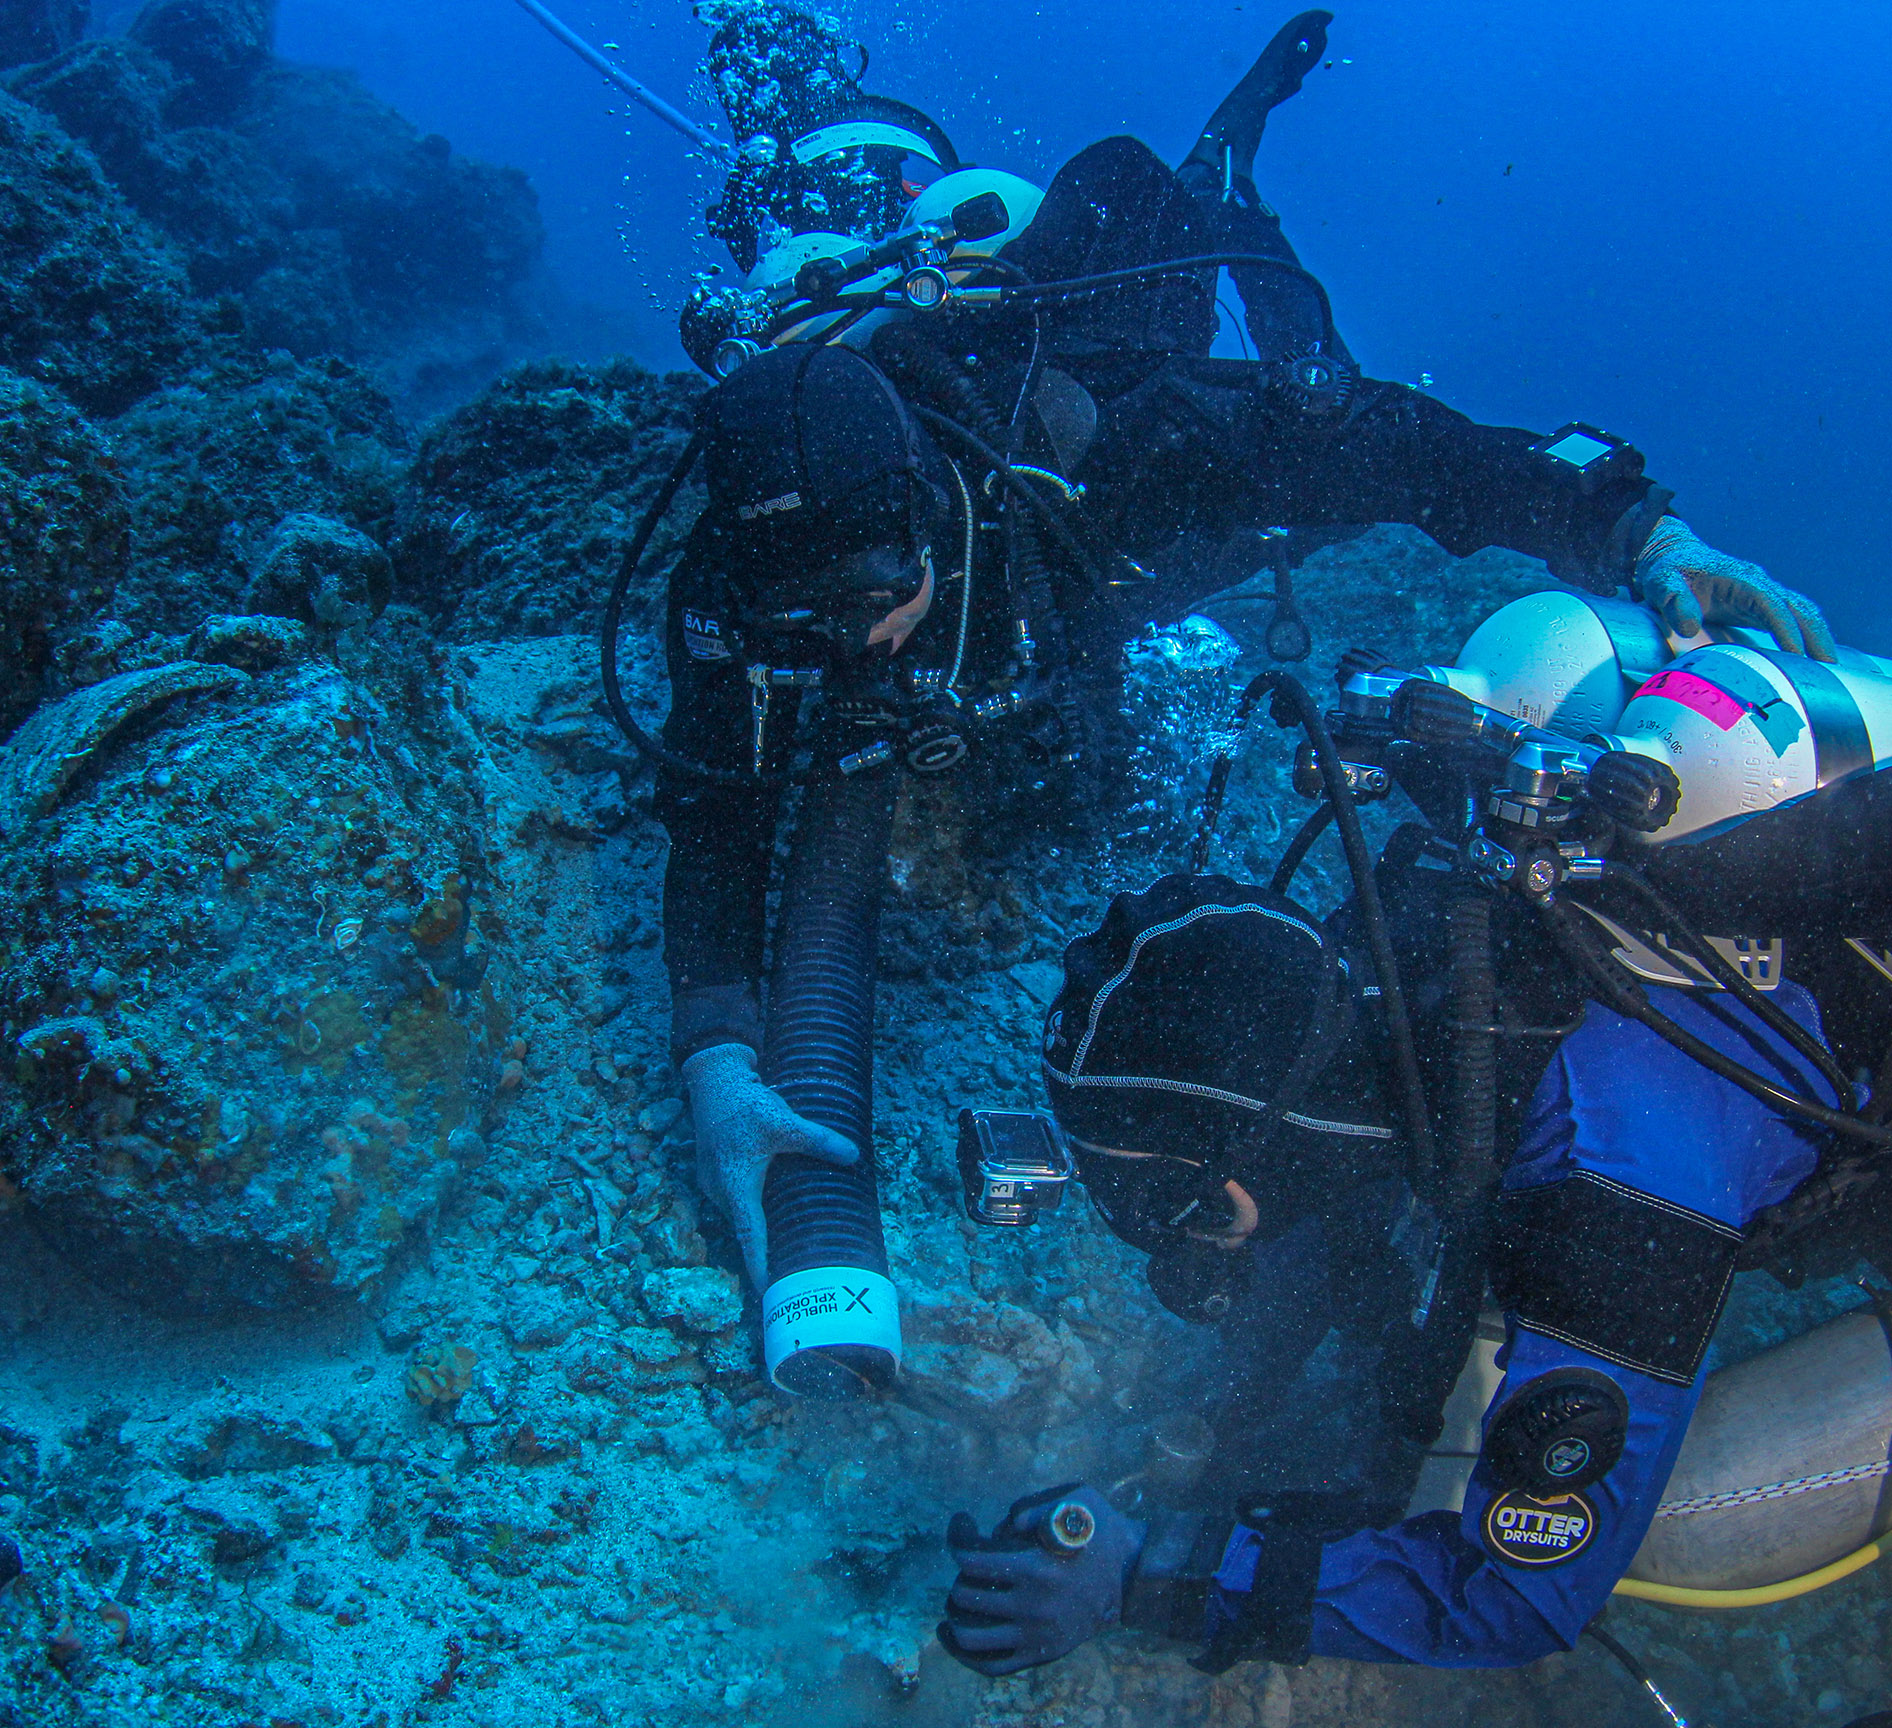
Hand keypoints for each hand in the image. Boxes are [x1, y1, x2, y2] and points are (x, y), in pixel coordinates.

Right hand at [680, 1042, 858, 1289]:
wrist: (713, 1079)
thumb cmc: (745, 1104)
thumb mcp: (784, 1121)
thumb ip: (818, 1140)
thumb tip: (853, 1156)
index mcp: (735, 1186)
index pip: (750, 1237)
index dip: (760, 1266)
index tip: (769, 1292)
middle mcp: (721, 1191)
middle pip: (746, 1229)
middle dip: (766, 1251)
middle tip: (792, 1270)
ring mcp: (714, 1183)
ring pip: (742, 1213)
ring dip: (760, 1228)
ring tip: (787, 1246)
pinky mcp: (716, 1172)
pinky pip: (737, 1199)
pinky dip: (754, 1208)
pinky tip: (774, 1208)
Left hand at [938, 1485, 1145, 1676]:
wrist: (1132, 1576)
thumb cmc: (1100, 1531)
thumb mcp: (1075, 1500)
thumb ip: (1034, 1507)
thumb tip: (1005, 1524)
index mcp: (1036, 1568)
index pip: (971, 1562)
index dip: (958, 1539)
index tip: (963, 1526)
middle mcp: (1032, 1606)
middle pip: (966, 1596)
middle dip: (960, 1576)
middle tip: (969, 1566)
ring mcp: (1036, 1635)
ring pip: (971, 1636)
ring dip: (956, 1614)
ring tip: (958, 1598)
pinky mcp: (1042, 1653)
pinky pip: (991, 1664)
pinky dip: (964, 1652)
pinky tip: (952, 1633)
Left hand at [1636, 517, 1836, 661]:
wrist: (1672, 557)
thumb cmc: (1667, 571)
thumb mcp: (1662, 583)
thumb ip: (1674, 601)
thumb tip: (1691, 626)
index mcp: (1740, 578)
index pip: (1771, 604)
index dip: (1785, 628)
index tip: (1795, 654)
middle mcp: (1759, 584)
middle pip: (1798, 607)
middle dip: (1814, 635)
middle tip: (1828, 666)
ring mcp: (1762, 594)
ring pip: (1801, 612)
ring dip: (1817, 636)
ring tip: (1828, 668)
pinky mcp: (1759, 605)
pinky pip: (1790, 618)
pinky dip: (1805, 635)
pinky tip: (1810, 659)